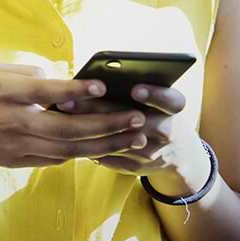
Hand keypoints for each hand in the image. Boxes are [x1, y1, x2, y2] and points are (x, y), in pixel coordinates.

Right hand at [0, 64, 148, 168]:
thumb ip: (24, 74)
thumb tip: (57, 81)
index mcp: (4, 93)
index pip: (47, 92)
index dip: (76, 91)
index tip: (102, 86)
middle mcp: (13, 122)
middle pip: (68, 128)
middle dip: (108, 125)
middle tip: (138, 119)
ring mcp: (15, 146)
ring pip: (68, 149)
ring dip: (104, 144)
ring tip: (133, 138)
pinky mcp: (14, 161)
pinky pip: (54, 159)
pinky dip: (80, 154)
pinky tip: (100, 148)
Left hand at [57, 84, 211, 195]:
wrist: (178, 154)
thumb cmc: (158, 113)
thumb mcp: (158, 99)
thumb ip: (137, 87)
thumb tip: (97, 74)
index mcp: (174, 110)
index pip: (170, 101)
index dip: (154, 95)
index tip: (134, 89)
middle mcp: (167, 132)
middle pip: (133, 120)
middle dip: (100, 108)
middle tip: (69, 98)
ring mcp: (152, 153)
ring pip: (115, 140)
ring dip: (87, 127)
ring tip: (61, 112)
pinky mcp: (136, 167)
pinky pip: (108, 156)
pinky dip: (87, 143)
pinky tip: (65, 131)